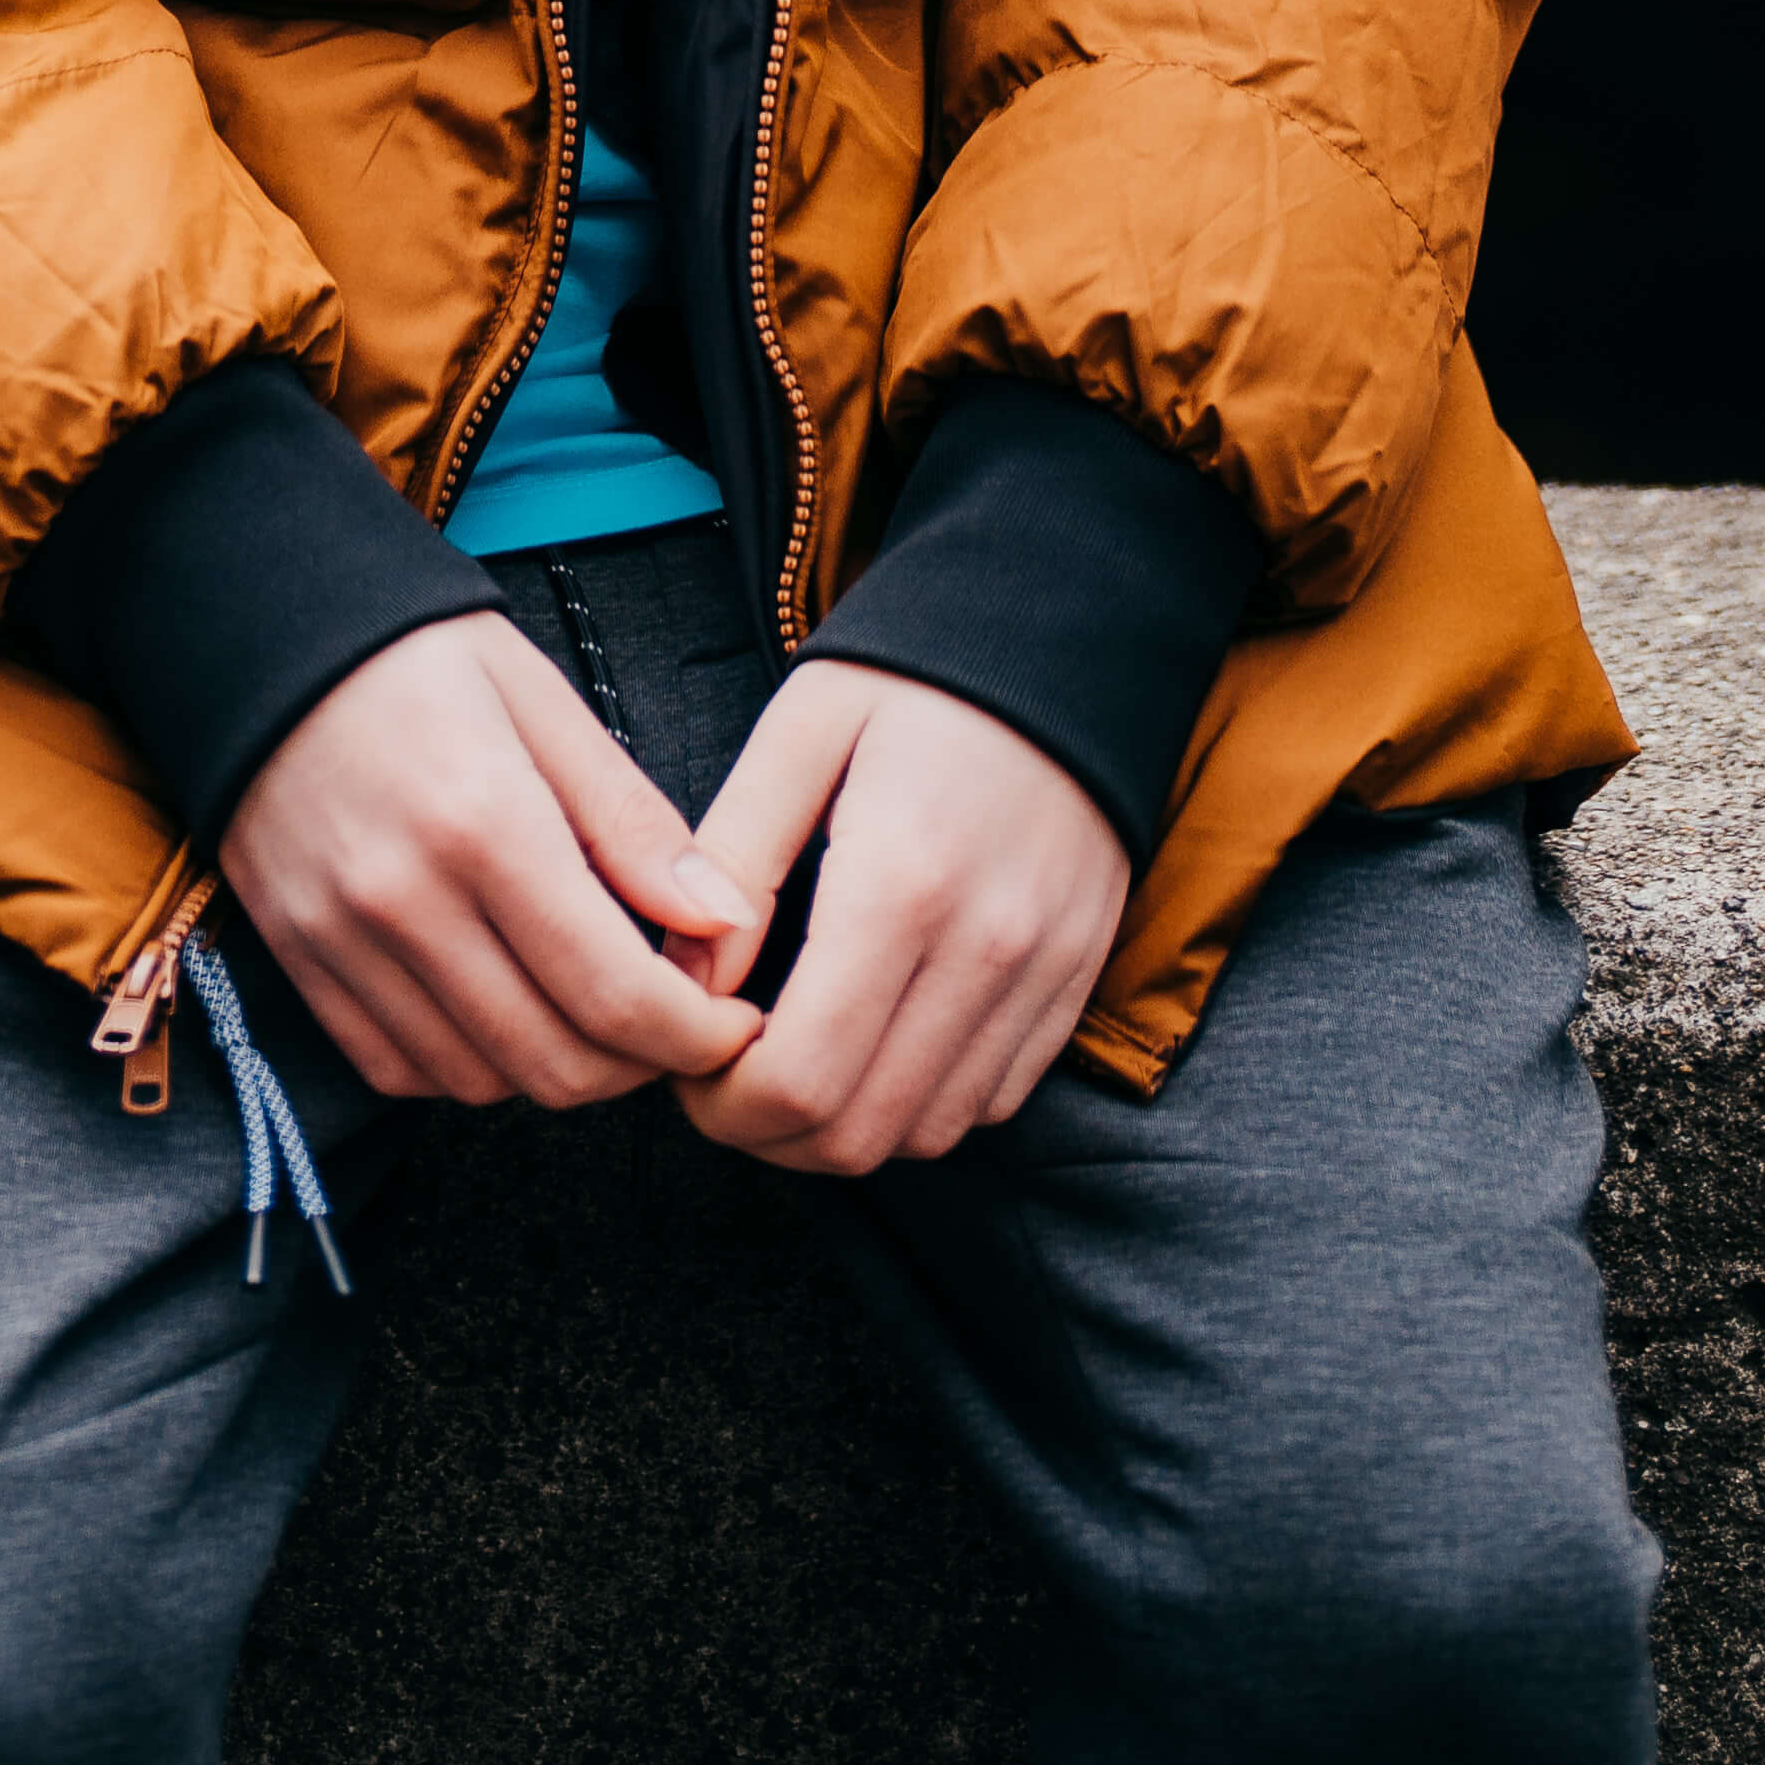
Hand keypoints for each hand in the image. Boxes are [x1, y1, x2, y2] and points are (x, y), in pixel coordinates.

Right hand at [214, 608, 771, 1110]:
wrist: (259, 632)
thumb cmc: (417, 653)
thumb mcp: (543, 700)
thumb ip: (633, 822)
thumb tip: (722, 922)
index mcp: (484, 823)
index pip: (613, 992)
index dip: (696, 1034)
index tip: (735, 1024)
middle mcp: (404, 901)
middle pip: (553, 1061)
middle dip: (640, 1066)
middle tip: (677, 1024)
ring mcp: (340, 942)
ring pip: (480, 1082)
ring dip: (558, 1069)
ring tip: (592, 1009)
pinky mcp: (298, 962)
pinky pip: (399, 1071)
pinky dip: (468, 1066)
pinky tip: (502, 1009)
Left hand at [679, 664, 1131, 1178]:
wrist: (1073, 630)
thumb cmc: (917, 674)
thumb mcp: (802, 732)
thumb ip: (734, 857)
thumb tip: (686, 977)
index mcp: (901, 881)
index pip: (800, 1078)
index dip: (722, 1103)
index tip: (690, 1061)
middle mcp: (984, 948)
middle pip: (858, 1134)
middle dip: (768, 1132)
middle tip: (725, 1077)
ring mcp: (1043, 975)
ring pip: (925, 1134)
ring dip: (844, 1129)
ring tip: (796, 1062)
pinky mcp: (1077, 982)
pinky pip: (989, 1102)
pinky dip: (921, 1104)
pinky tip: (878, 1044)